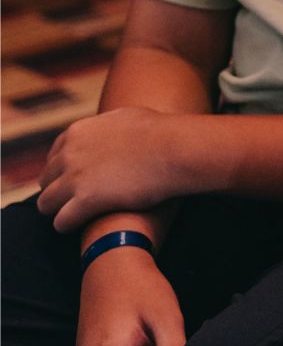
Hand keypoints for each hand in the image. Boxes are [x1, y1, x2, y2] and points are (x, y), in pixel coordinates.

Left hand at [37, 109, 190, 233]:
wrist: (172, 149)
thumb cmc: (159, 132)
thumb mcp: (124, 118)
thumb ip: (107, 127)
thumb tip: (111, 127)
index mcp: (77, 132)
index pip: (54, 156)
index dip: (63, 171)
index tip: (74, 182)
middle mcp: (69, 153)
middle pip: (46, 180)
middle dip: (58, 191)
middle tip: (75, 202)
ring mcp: (74, 177)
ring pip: (46, 204)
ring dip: (59, 210)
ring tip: (75, 217)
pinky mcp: (85, 201)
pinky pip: (61, 222)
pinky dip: (67, 226)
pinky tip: (80, 227)